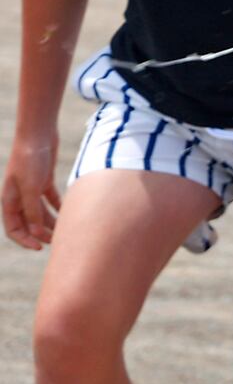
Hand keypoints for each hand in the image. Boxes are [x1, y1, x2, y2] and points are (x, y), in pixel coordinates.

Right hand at [2, 133, 60, 250]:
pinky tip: (70, 214)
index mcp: (10, 200)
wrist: (38, 135)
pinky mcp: (44, 181)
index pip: (14, 228)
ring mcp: (32, 189)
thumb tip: (36, 233)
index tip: (40, 248)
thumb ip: (33, 210)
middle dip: (41, 234)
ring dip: (52, 223)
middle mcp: (19, 197)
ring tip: (67, 231)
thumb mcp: (31, 187)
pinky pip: (51, 200)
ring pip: (41, 213)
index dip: (25, 240)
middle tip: (58, 242)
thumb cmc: (30, 160)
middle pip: (29, 223)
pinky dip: (59, 208)